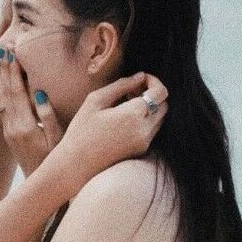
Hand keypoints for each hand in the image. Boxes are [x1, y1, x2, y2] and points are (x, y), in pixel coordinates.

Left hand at [0, 49, 63, 176]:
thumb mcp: (58, 139)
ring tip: (0, 58)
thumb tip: (40, 92)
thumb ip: (49, 115)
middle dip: (5, 69)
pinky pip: (1, 106)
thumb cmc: (57, 161)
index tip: (12, 53)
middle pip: (6, 92)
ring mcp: (8, 130)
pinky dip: (1, 90)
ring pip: (1, 98)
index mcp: (25, 126)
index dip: (14, 72)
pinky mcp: (8, 133)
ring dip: (1, 77)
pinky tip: (2, 80)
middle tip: (4, 48)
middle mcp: (12, 127)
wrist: (42, 184)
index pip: (17, 92)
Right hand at [44, 73, 168, 201]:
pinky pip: (152, 129)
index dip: (153, 80)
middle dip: (152, 93)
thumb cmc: (81, 130)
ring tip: (126, 102)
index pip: (160, 92)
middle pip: (163, 105)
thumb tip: (140, 76)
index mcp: (133, 115)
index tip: (140, 78)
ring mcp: (144, 142)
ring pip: (160, 118)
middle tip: (131, 89)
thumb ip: (120, 85)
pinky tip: (125, 117)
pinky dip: (145, 118)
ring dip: (149, 106)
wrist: (77, 165)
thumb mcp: (95, 100)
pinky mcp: (141, 151)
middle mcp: (144, 130)